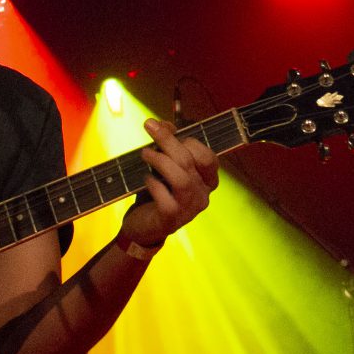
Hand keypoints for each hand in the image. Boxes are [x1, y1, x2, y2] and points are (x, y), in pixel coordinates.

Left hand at [119, 119, 217, 249]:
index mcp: (207, 181)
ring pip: (181, 179)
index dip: (189, 141)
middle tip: (149, 127)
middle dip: (169, 141)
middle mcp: (202, 195)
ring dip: (161, 161)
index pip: (209, 157)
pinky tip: (145, 179)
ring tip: (144, 153)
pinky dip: (154, 184)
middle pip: (191, 162)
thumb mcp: (164, 168)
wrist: (144, 228)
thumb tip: (162, 124)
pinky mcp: (172, 219)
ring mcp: (189, 209)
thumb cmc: (157, 194)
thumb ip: (167, 147)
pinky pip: (165, 197)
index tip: (167, 130)